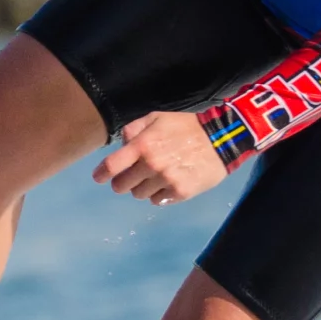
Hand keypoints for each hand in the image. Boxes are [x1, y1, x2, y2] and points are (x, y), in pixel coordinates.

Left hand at [93, 109, 227, 204]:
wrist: (221, 139)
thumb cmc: (186, 127)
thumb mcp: (157, 118)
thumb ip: (135, 129)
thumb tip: (122, 145)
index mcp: (143, 145)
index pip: (112, 165)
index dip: (101, 174)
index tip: (99, 177)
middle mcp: (151, 165)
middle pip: (121, 186)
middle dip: (123, 181)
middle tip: (132, 176)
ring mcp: (165, 181)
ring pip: (139, 194)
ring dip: (143, 187)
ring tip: (156, 177)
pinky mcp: (179, 193)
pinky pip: (158, 201)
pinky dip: (159, 194)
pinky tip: (169, 183)